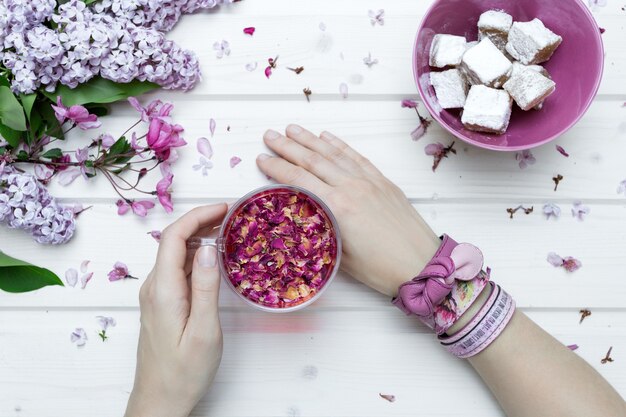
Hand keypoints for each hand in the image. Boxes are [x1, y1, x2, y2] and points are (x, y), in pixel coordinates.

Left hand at [125, 204, 227, 416]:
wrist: (160, 400)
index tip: (225, 207)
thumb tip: (207, 248)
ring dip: (199, 237)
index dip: (198, 215)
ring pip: (175, 254)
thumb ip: (205, 287)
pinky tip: (214, 258)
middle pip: (173, 240)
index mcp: (163, 290)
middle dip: (201, 221)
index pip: (173, 236)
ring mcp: (156, 295)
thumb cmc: (184, 372)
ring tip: (228, 231)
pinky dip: (195, 255)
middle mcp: (154, 287)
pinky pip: (177, 269)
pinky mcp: (161, 303)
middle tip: (232, 215)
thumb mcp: (204, 331)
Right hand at [256, 125, 439, 296]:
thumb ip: (318, 231)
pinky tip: (327, 137)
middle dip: (288, 146)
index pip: (300, 180)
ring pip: (333, 154)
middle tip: (270, 136)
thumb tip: (300, 217)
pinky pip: (356, 157)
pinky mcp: (383, 182)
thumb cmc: (381, 268)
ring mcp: (369, 181)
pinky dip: (340, 145)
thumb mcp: (339, 256)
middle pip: (313, 160)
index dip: (278, 168)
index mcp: (338, 207)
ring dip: (310, 139)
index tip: (262, 159)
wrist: (422, 265)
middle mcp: (352, 187)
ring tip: (292, 129)